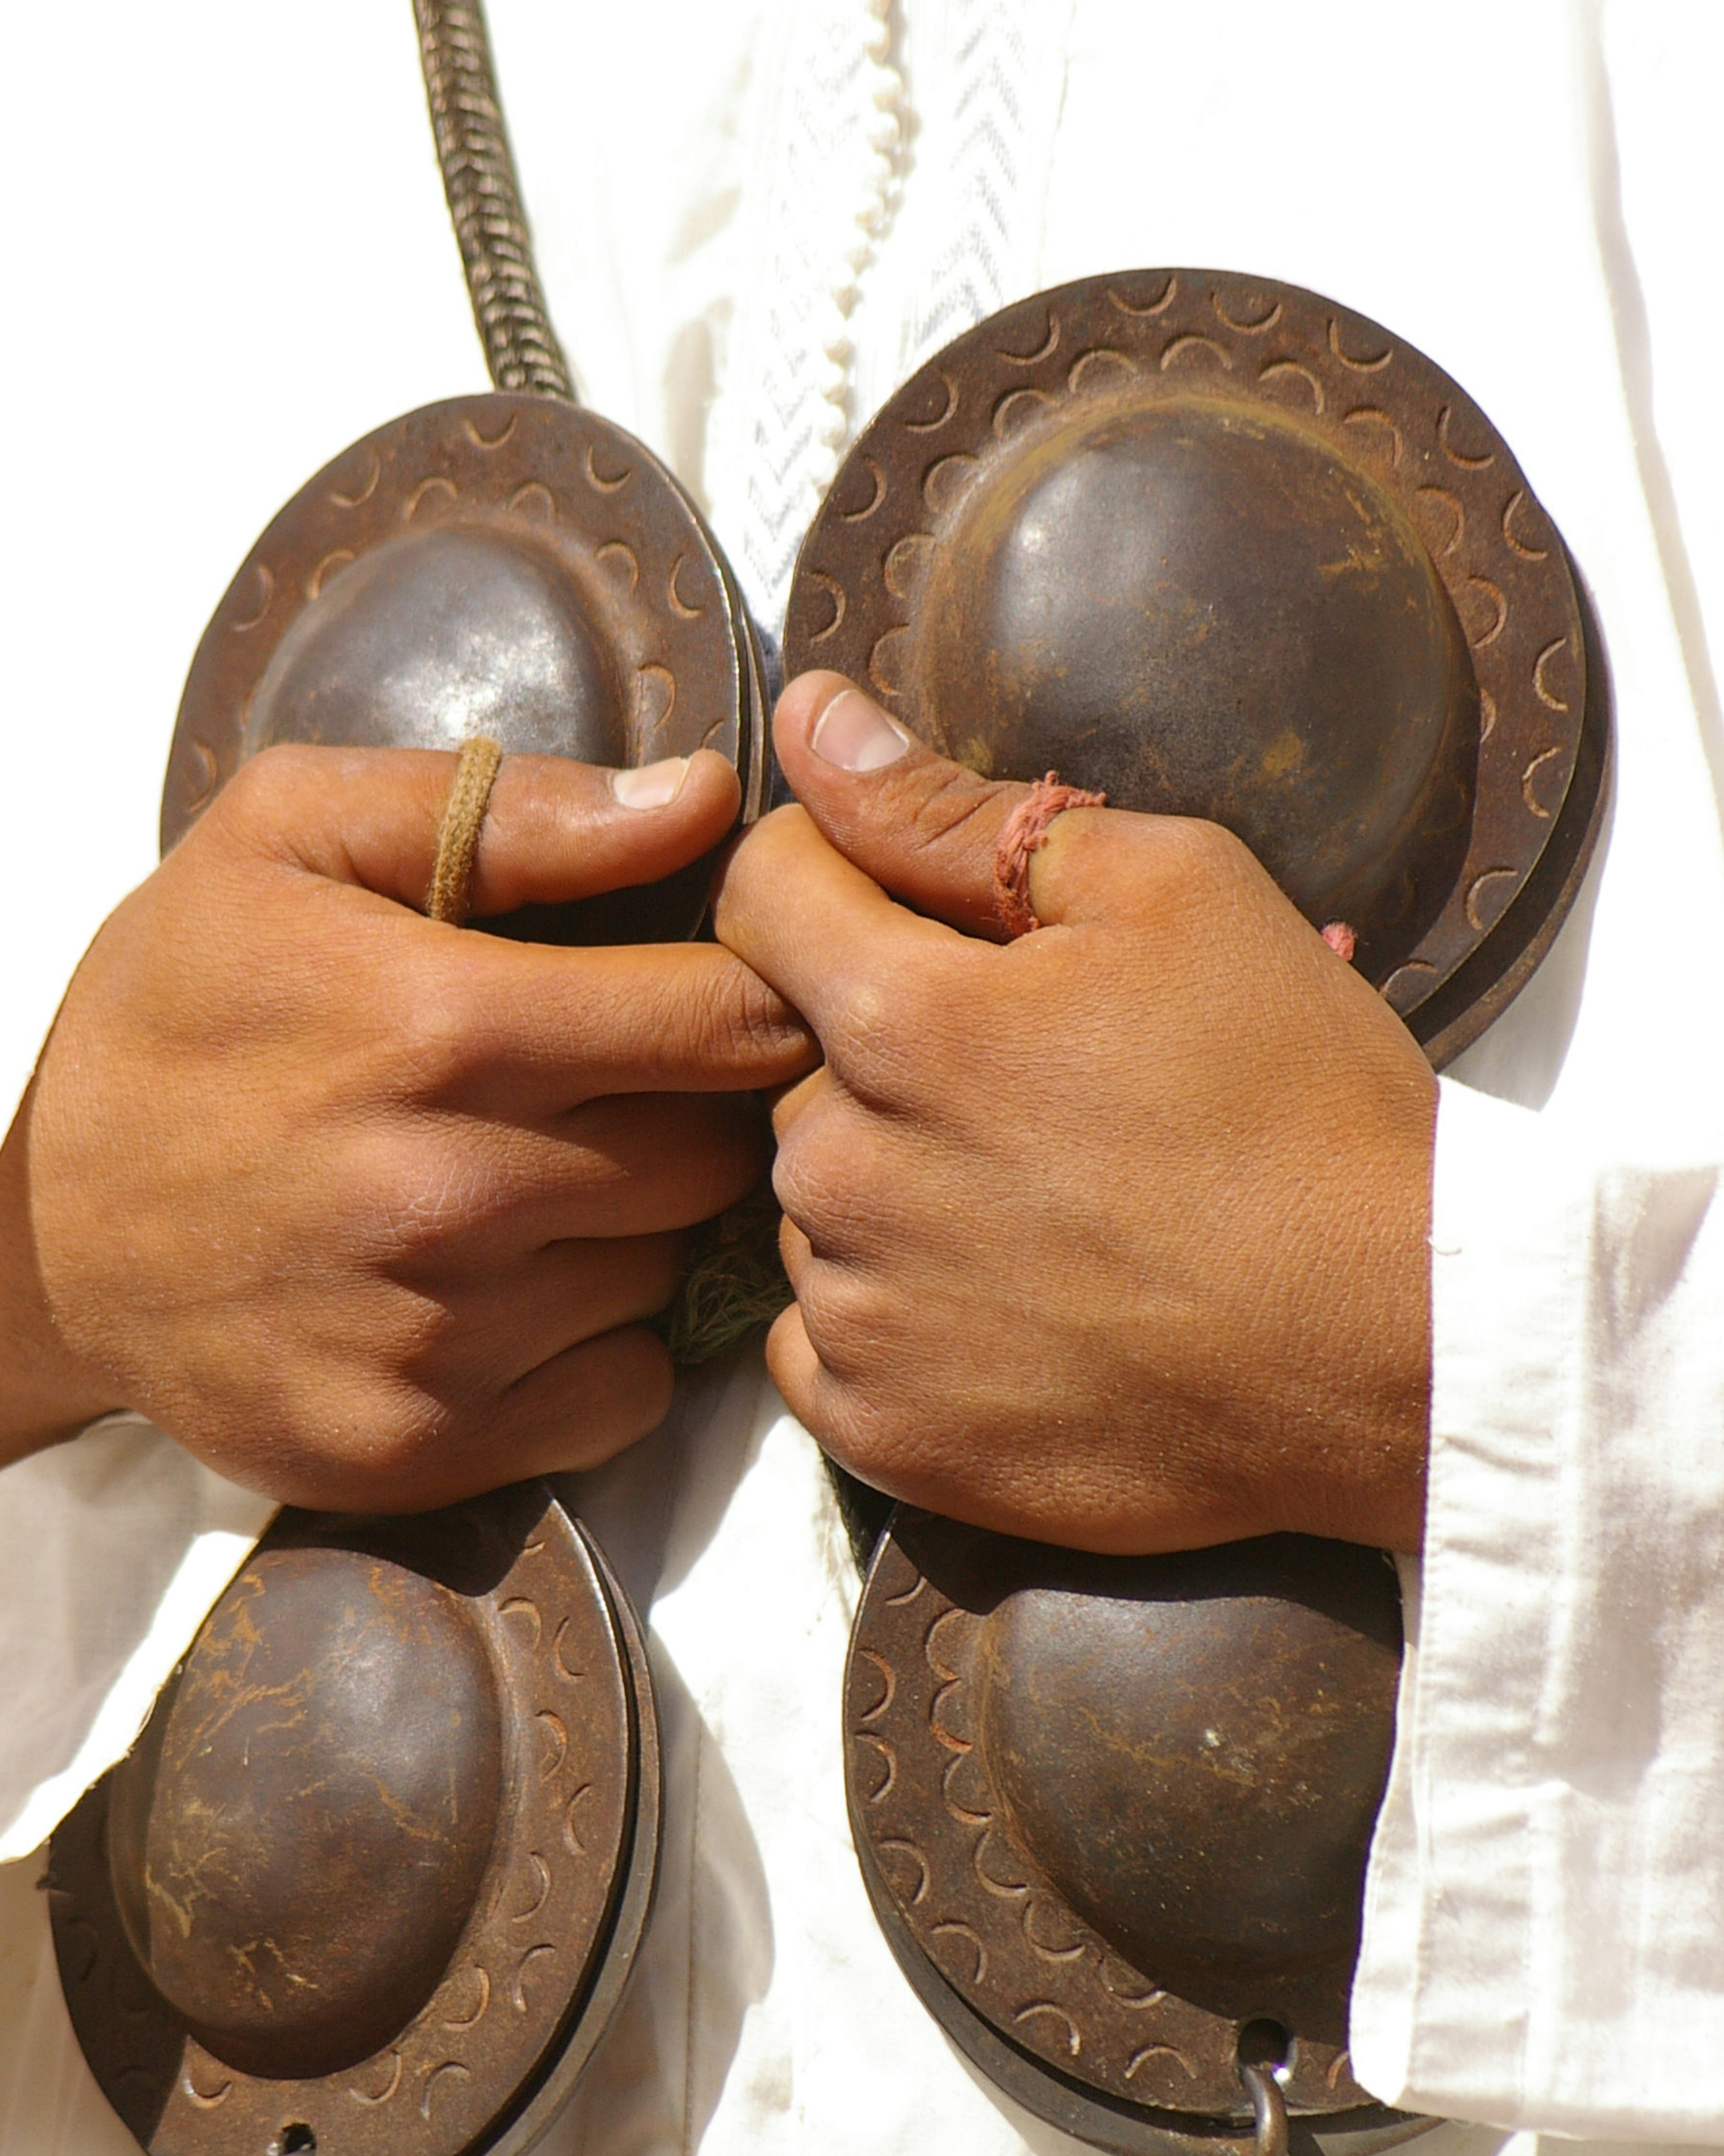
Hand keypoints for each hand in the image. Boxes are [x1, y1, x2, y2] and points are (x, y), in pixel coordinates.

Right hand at [0, 744, 808, 1525]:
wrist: (32, 1219)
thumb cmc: (177, 1001)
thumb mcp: (292, 833)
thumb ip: (512, 809)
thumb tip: (702, 799)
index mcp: (443, 1026)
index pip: (730, 1022)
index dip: (753, 999)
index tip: (718, 996)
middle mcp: (454, 1193)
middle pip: (716, 1157)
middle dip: (696, 1115)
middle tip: (622, 1092)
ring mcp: (439, 1337)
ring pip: (672, 1276)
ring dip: (640, 1230)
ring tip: (542, 1184)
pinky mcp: (422, 1447)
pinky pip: (623, 1397)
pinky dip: (603, 1348)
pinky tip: (519, 1292)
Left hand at [713, 675, 1434, 1555]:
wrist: (1395, 1347)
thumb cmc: (1299, 1108)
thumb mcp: (1174, 893)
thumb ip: (957, 813)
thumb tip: (810, 720)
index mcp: (902, 1025)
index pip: (760, 895)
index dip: (831, 874)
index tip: (913, 906)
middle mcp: (843, 1175)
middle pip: (790, 1061)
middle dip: (885, 1050)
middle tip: (1042, 1087)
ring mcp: (858, 1317)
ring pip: (813, 1203)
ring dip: (892, 1185)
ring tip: (1047, 1205)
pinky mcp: (883, 1435)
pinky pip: (823, 1340)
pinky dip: (892, 1316)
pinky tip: (1011, 1303)